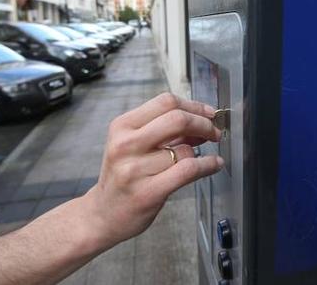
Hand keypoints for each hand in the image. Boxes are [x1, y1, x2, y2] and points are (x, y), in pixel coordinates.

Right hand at [82, 93, 223, 249]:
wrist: (102, 214)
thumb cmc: (123, 176)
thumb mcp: (134, 145)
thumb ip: (164, 130)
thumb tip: (202, 120)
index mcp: (122, 126)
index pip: (166, 102)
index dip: (194, 106)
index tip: (208, 114)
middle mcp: (125, 144)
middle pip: (177, 119)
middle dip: (203, 124)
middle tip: (214, 132)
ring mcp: (134, 169)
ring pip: (184, 149)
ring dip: (203, 152)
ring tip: (206, 157)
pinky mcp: (147, 193)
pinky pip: (187, 170)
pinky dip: (207, 165)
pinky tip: (214, 165)